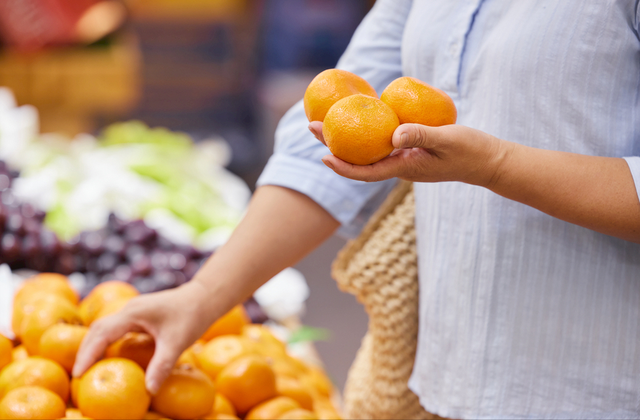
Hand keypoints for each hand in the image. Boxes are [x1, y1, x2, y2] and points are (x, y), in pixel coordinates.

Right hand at [72, 281, 212, 393]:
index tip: (78, 373)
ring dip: (95, 345)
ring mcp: (134, 310)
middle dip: (85, 350)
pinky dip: (107, 342)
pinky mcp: (140, 314)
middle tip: (78, 374)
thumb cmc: (192, 316)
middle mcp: (130, 308)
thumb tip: (149, 391)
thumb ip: (162, 365)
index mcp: (134, 312)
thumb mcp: (177, 343)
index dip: (88, 353)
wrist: (205, 297)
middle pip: (98, 328)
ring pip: (106, 327)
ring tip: (88, 368)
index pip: (102, 333)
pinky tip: (110, 357)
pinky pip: (117, 328)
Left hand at [308, 121, 512, 185]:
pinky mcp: (411, 151)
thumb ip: (421, 135)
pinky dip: (367, 133)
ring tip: (327, 121)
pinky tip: (361, 117)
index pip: (366, 172)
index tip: (322, 156)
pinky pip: (382, 144)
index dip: (342, 167)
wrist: (487, 160)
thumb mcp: (447, 140)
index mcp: (404, 168)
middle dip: (334, 146)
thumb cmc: (469, 151)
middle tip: (312, 126)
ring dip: (347, 139)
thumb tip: (394, 135)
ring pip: (368, 152)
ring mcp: (404, 159)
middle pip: (360, 160)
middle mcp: (399, 166)